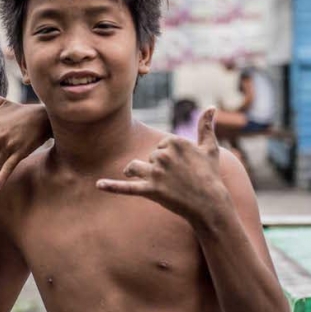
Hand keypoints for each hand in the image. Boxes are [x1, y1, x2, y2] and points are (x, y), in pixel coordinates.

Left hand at [0, 76, 51, 189]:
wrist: (44, 118)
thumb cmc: (20, 111)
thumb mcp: (0, 102)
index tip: (4, 137)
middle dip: (0, 153)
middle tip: (13, 141)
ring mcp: (8, 146)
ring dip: (6, 160)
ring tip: (18, 146)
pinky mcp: (18, 154)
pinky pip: (6, 170)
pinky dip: (1, 180)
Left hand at [96, 108, 229, 222]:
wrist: (210, 204)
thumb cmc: (210, 176)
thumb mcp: (210, 149)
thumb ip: (206, 126)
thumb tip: (212, 106)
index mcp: (175, 141)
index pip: (161, 145)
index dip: (169, 157)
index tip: (182, 166)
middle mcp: (164, 155)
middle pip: (149, 157)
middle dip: (158, 167)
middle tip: (176, 179)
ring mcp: (156, 173)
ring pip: (134, 167)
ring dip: (136, 172)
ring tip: (149, 180)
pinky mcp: (151, 190)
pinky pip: (127, 187)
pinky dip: (112, 186)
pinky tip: (98, 185)